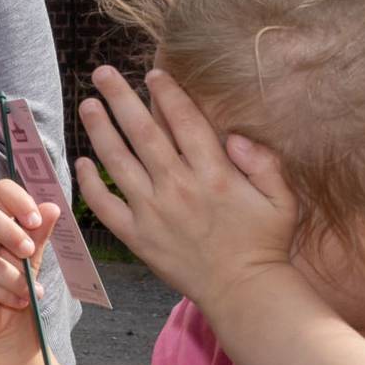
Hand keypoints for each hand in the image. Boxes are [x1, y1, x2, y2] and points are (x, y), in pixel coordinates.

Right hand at [0, 180, 59, 352]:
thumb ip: (38, 234)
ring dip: (14, 279)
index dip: (19, 201)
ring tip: (30, 293)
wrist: (2, 325)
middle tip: (30, 252)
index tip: (36, 221)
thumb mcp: (32, 258)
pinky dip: (3, 294)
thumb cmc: (14, 286)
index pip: (1, 192)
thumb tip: (52, 208)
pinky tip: (16, 301)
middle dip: (10, 232)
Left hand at [76, 66, 298, 311]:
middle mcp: (179, 187)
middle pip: (143, 133)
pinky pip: (105, 205)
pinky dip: (90, 183)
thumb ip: (264, 162)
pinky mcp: (137, 236)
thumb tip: (235, 135)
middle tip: (102, 73)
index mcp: (214, 174)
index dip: (167, 94)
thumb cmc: (265, 243)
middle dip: (121, 99)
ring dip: (99, 131)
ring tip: (88, 105)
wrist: (243, 291)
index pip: (185, 122)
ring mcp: (153, 212)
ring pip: (118, 162)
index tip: (152, 74)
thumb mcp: (282, 199)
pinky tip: (82, 162)